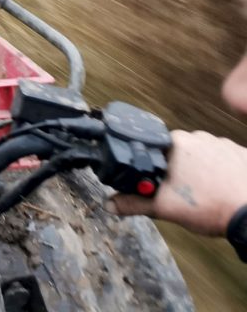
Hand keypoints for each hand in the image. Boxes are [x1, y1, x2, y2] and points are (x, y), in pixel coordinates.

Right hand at [112, 129, 246, 235]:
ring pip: (201, 156)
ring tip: (205, 194)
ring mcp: (222, 143)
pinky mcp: (241, 153)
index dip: (156, 170)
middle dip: (177, 172)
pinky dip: (220, 172)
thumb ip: (133, 203)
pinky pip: (223, 159)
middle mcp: (198, 136)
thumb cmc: (210, 206)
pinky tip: (222, 189)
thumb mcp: (164, 207)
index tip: (163, 186)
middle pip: (177, 153)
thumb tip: (110, 204)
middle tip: (183, 194)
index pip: (155, 151)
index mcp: (175, 143)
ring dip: (200, 171)